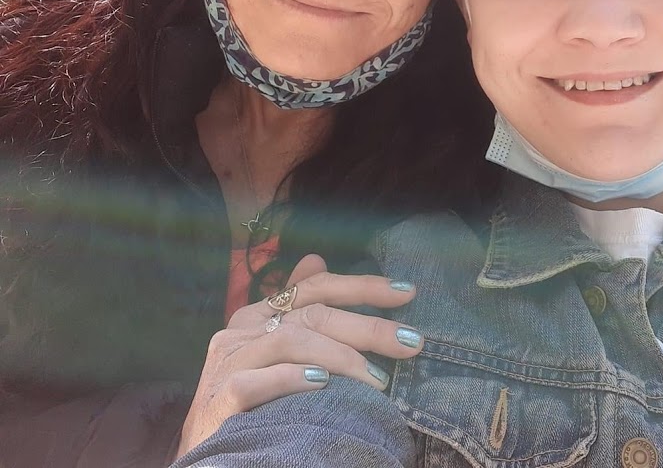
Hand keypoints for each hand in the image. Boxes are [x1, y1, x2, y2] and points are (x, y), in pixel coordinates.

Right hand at [176, 254, 421, 457]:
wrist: (205, 454)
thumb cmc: (246, 400)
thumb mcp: (269, 349)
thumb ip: (295, 308)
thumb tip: (317, 260)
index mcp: (257, 315)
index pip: (314, 287)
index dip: (362, 286)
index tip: (406, 292)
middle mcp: (241, 332)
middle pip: (313, 315)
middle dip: (368, 327)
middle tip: (411, 342)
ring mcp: (227, 364)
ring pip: (291, 342)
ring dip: (341, 358)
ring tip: (377, 380)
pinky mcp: (218, 400)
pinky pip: (255, 382)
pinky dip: (291, 379)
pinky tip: (321, 385)